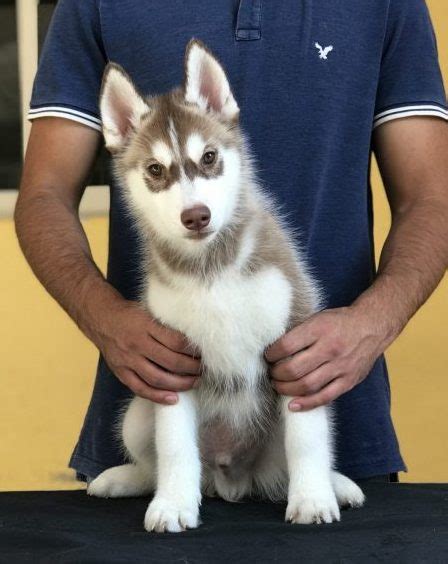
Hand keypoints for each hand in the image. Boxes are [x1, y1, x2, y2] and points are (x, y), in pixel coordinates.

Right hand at [86, 297, 200, 404]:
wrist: (100, 318)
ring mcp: (128, 360)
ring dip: (180, 384)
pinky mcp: (121, 372)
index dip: (193, 350)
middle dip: (192, 368)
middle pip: (171, 362)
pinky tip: (173, 399)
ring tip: (194, 383)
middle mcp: (137, 344)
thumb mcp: (149, 312)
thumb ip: (166, 326)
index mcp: (146, 326)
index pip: (176, 341)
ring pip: (158, 378)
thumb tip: (192, 341)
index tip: (204, 353)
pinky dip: (158, 396)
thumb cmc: (130, 314)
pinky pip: (140, 388)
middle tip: (203, 370)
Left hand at [265, 306, 389, 410]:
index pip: (286, 346)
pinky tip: (292, 405)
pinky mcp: (349, 380)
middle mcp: (330, 349)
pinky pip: (325, 397)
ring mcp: (340, 367)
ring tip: (278, 385)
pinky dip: (307, 403)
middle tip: (271, 372)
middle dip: (276, 374)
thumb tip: (275, 349)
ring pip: (307, 385)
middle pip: (294, 369)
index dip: (271, 354)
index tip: (268, 356)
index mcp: (319, 329)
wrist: (372, 325)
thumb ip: (300, 332)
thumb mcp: (318, 318)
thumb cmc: (340, 321)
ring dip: (286, 389)